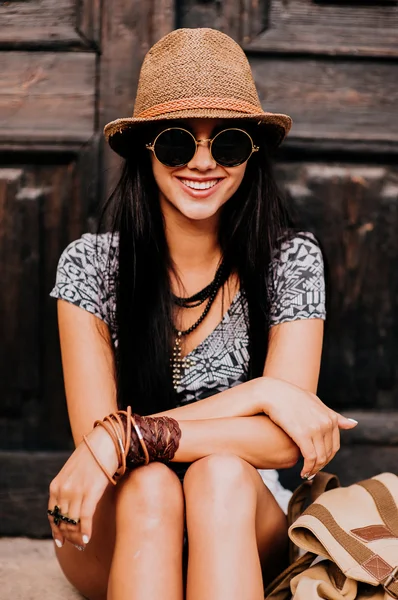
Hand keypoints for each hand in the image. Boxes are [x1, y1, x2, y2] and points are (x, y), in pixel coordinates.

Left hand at [48, 425, 118, 549]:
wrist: (106, 440)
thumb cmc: (93, 455)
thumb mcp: (73, 471)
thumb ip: (69, 487)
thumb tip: (73, 506)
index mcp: (56, 485)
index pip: (51, 514)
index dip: (56, 530)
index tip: (61, 541)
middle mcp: (63, 490)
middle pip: (62, 521)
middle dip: (68, 536)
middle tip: (76, 544)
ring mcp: (76, 492)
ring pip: (72, 523)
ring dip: (77, 536)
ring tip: (82, 543)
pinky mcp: (90, 492)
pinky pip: (84, 519)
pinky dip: (85, 531)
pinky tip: (87, 538)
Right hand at [255, 377, 357, 477]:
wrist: (272, 391)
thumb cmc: (290, 396)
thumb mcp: (314, 403)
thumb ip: (333, 415)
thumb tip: (354, 424)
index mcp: (330, 417)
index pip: (334, 446)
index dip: (327, 458)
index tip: (318, 464)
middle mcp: (326, 423)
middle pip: (328, 453)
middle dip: (321, 465)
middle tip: (311, 472)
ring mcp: (315, 428)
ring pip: (320, 458)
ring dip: (314, 469)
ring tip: (306, 474)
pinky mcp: (302, 434)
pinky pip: (310, 457)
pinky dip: (308, 468)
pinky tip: (302, 473)